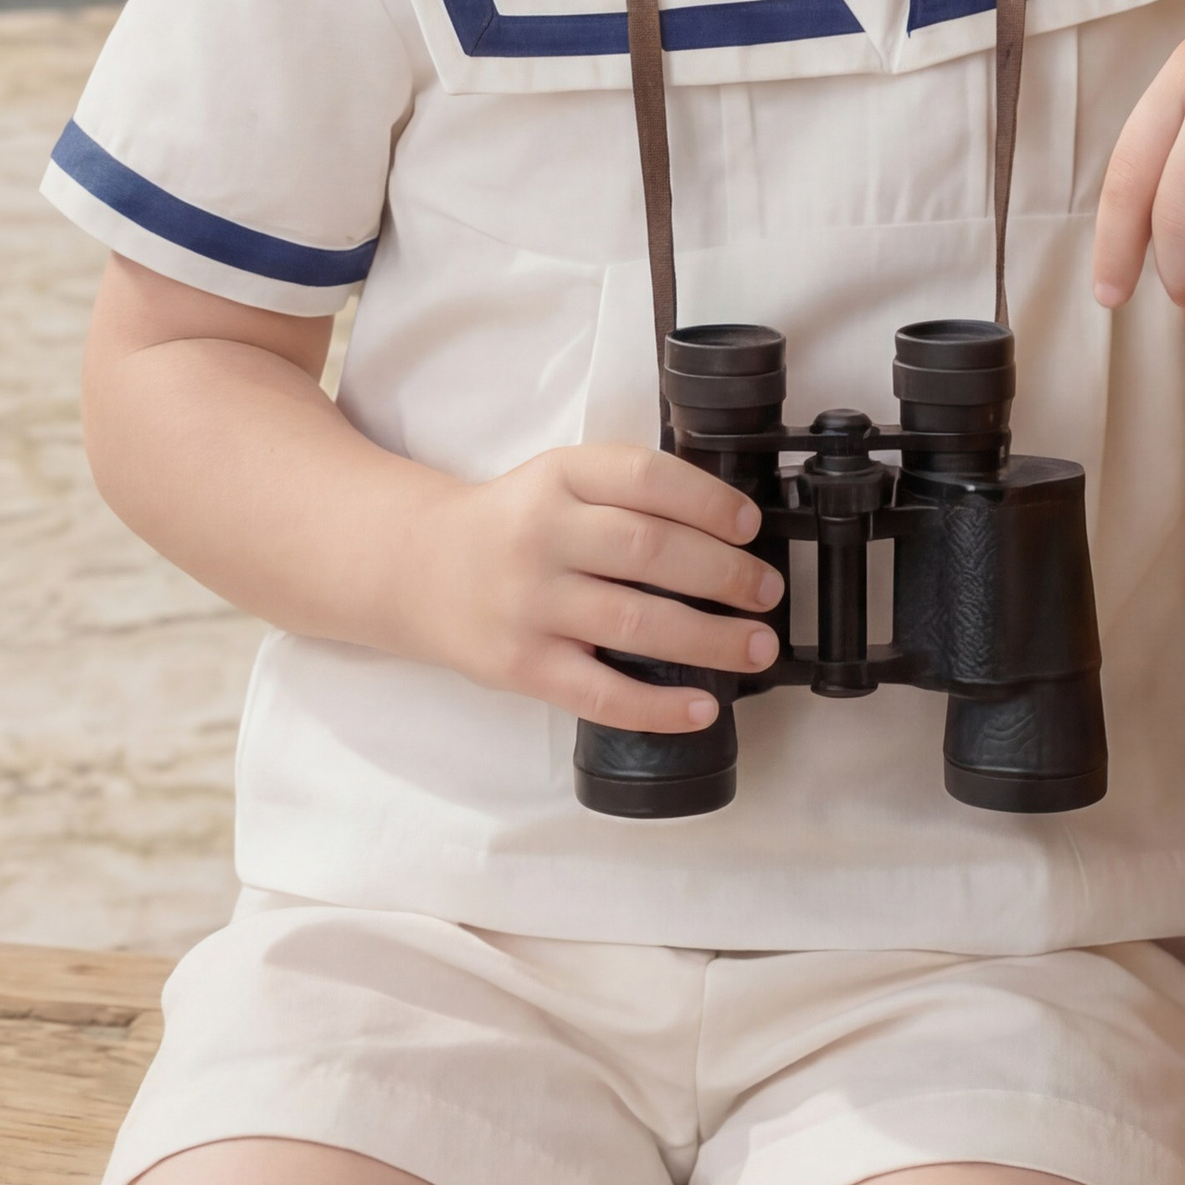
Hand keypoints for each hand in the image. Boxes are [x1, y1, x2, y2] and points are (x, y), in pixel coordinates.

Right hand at [405, 442, 785, 736]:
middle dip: (725, 574)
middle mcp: (543, 535)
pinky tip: (701, 707)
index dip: (708, 501)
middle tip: (767, 591)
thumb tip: (726, 530)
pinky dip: (657, 706)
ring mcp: (530, 603)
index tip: (750, 525)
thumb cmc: (512, 524)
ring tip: (756, 647)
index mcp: (560, 477)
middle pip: (651, 550)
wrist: (417, 568)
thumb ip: (625, 493)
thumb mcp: (559, 480)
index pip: (645, 478)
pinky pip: (599, 693)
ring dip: (710, 639)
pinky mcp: (521, 665)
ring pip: (635, 622)